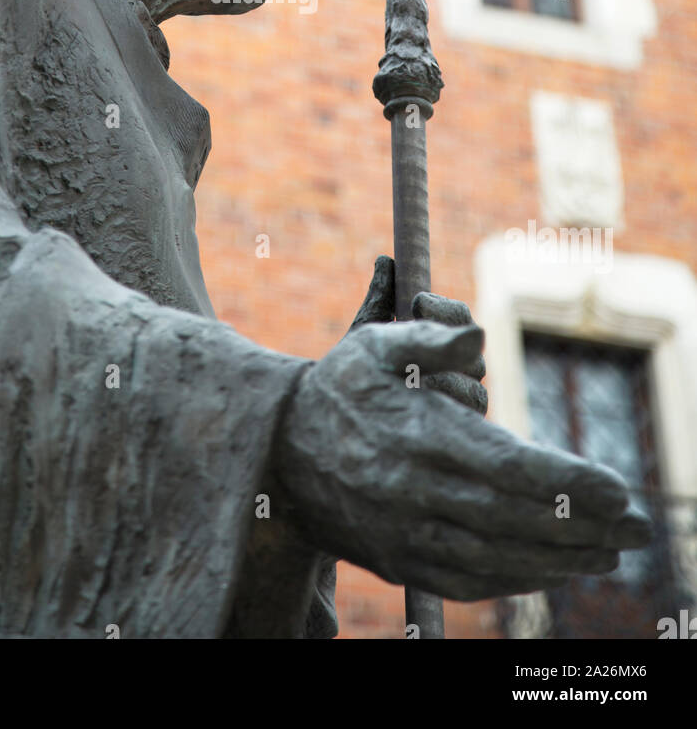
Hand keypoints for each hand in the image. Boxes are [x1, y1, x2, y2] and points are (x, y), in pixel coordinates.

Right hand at [275, 316, 650, 599]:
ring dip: (562, 559)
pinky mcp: (400, 561)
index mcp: (416, 436)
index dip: (568, 483)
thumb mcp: (375, 343)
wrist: (280, 452)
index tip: (617, 488)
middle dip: (584, 527)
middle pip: (515, 519)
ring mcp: (405, 534)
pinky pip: (469, 580)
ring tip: (609, 553)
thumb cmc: (341, 387)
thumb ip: (431, 335)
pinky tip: (553, 568)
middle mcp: (413, 492)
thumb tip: (479, 340)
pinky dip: (517, 580)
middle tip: (637, 528)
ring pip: (497, 557)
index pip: (508, 468)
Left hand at [348, 256, 485, 414]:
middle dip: (447, 342)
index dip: (443, 307)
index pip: (458, 315)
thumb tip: (386, 260)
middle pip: (472, 350)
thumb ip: (379, 300)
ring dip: (446, 379)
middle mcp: (459, 366)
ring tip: (415, 376)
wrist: (340, 415)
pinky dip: (446, 410)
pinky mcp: (460, 431)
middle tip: (417, 338)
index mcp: (440, 336)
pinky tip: (420, 404)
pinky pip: (467, 418)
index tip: (416, 300)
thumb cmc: (357, 370)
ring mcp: (463, 400)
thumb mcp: (365, 335)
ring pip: (473, 386)